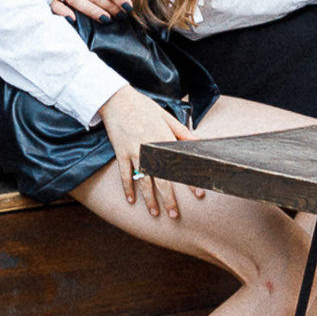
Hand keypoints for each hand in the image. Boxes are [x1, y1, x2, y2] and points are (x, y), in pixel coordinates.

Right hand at [103, 88, 187, 218]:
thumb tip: (198, 143)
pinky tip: (131, 200)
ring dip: (149, 199)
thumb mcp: (167, 117)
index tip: (198, 194)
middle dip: (168, 199)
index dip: (190, 181)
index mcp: (164, 140)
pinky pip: (125, 175)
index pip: (180, 166)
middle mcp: (150, 149)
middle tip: (174, 215)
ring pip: (143, 181)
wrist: (117, 100)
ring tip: (155, 212)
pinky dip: (127, 188)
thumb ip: (182, 133)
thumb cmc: (144, 107)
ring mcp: (134, 152)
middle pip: (161, 180)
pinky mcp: (121, 153)